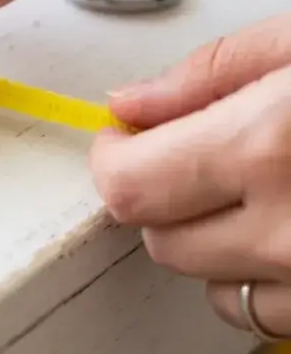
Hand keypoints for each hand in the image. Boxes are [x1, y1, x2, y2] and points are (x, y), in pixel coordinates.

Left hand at [91, 12, 290, 337]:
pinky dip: (259, 275)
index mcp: (269, 145)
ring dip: (210, 239)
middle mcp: (290, 228)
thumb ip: (211, 72)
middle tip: (199, 154)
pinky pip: (264, 312)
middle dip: (159, 194)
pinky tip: (286, 226)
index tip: (123, 141)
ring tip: (261, 188)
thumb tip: (133, 104)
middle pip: (158, 237)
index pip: (127, 185)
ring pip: (207, 282)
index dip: (112, 159)